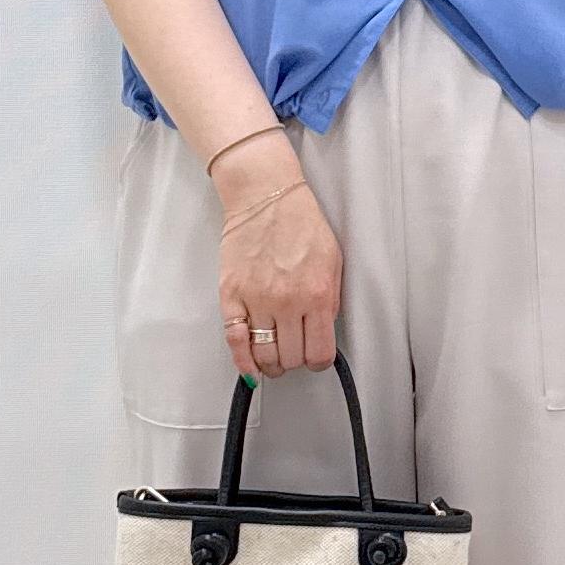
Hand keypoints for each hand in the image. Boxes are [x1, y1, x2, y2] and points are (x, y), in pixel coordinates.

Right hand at [211, 133, 341, 381]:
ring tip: (273, 358)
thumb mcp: (333, 261)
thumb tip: (322, 332)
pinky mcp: (231, 296)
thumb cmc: (299, 222)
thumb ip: (330, 301)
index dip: (318, 361)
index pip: (319, 353)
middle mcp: (287, 302)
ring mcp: (256, 301)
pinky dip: (243, 362)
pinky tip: (249, 369)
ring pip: (264, 355)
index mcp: (316, 295)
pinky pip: (235, 340)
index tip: (315, 357)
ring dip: (271, 364)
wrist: (264, 195)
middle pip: (291, 358)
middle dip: (294, 361)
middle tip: (293, 352)